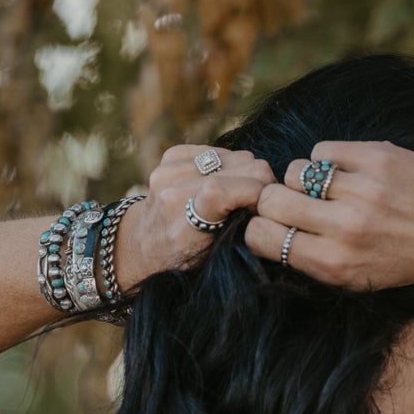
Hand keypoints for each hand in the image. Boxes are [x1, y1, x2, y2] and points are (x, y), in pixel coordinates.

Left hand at [113, 145, 276, 289]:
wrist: (142, 248)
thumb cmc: (184, 263)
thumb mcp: (214, 262)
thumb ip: (240, 233)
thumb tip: (271, 205)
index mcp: (183, 228)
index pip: (220, 190)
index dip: (255, 192)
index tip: (266, 208)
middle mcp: (171, 195)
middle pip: (242, 165)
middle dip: (261, 183)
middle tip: (260, 204)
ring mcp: (168, 171)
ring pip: (235, 154)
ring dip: (246, 174)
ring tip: (240, 196)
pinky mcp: (170, 156)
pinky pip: (218, 150)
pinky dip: (227, 165)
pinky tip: (222, 183)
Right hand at [245, 140, 413, 288]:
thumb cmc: (401, 258)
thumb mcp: (355, 278)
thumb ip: (311, 258)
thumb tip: (264, 228)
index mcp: (334, 265)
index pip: (261, 237)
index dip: (260, 227)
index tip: (273, 224)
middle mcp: (345, 230)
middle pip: (271, 200)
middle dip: (275, 200)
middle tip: (295, 202)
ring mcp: (361, 192)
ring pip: (295, 171)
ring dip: (303, 178)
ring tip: (326, 188)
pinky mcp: (376, 158)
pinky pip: (323, 149)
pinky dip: (329, 159)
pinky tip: (348, 172)